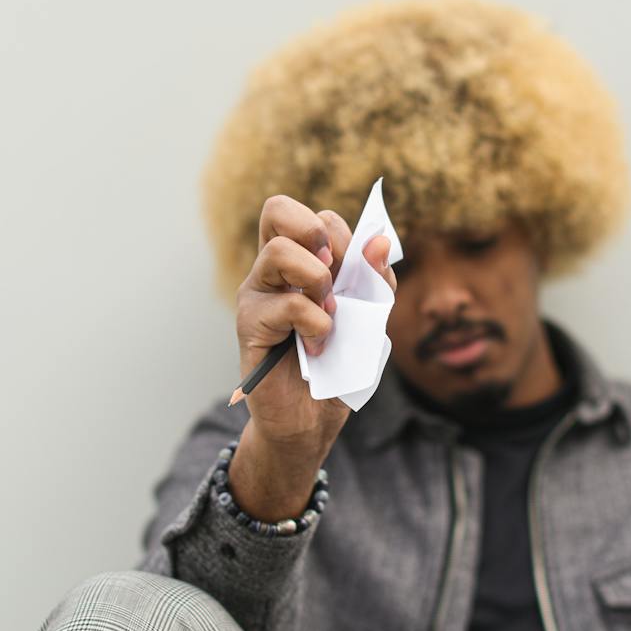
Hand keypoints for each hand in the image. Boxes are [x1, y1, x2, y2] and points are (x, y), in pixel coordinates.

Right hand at [229, 195, 396, 519]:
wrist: (311, 421)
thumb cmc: (338, 367)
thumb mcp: (370, 319)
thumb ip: (375, 281)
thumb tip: (381, 240)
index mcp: (299, 263)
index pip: (310, 215)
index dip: (340, 231)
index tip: (356, 267)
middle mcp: (272, 272)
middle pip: (277, 209)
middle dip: (321, 235)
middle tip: (335, 272)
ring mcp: (256, 295)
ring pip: (279, 251)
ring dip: (319, 280)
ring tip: (330, 313)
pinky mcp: (249, 325)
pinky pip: (288, 305)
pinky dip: (317, 324)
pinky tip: (319, 346)